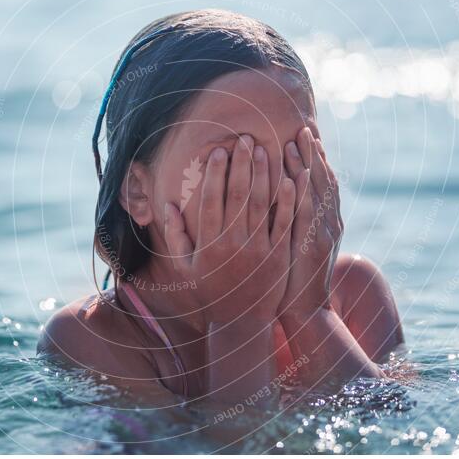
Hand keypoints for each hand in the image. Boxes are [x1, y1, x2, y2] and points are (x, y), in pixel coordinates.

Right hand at [163, 135, 295, 326]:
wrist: (241, 320)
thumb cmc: (209, 289)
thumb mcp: (184, 267)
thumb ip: (174, 236)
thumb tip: (167, 206)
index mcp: (209, 245)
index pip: (211, 201)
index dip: (216, 175)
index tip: (219, 151)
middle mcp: (233, 245)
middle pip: (238, 197)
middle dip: (242, 165)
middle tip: (246, 139)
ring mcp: (258, 250)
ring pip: (262, 205)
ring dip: (264, 175)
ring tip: (265, 149)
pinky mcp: (279, 255)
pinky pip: (284, 223)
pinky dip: (288, 200)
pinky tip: (290, 178)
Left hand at [278, 126, 343, 327]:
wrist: (306, 310)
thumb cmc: (293, 275)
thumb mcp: (297, 241)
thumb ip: (295, 217)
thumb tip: (282, 191)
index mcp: (326, 221)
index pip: (322, 181)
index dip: (316, 156)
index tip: (306, 133)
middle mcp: (329, 224)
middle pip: (323, 180)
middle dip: (313, 153)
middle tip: (303, 127)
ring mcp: (324, 235)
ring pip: (317, 193)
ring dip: (308, 165)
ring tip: (297, 141)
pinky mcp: (314, 248)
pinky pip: (308, 216)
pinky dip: (304, 195)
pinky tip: (297, 176)